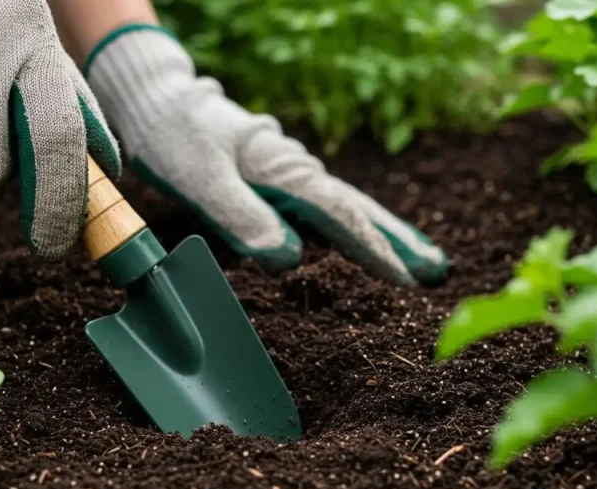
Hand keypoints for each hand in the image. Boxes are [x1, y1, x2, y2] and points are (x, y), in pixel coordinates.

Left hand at [83, 26, 447, 286]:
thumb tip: (287, 259)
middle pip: (359, 209)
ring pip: (349, 206)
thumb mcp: (200, 178)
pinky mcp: (279, 178)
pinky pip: (327, 206)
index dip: (376, 249)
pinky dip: (355, 225)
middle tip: (439, 273)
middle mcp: (296, 170)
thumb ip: (241, 216)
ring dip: (387, 234)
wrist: (157, 102)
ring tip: (423, 261)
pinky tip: (365, 238)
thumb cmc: (175, 137)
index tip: (408, 279)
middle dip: (400, 241)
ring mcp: (291, 172)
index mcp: (284, 170)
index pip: (340, 215)